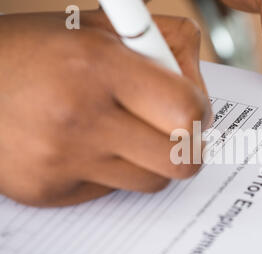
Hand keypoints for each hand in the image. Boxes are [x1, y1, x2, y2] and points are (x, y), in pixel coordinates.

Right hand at [0, 11, 210, 206]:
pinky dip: (113, 171)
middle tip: (177, 133)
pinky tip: (88, 147)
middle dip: (189, 147)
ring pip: (152, 182)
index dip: (201, 113)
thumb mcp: (96, 27)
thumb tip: (199, 82)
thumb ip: (163, 41)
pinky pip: (112, 191)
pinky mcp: (47, 192)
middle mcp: (78, 118)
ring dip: (152, 160)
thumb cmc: (35, 52)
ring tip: (126, 133)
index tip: (195, 111)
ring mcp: (60, 162)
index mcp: (96, 66)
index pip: (185, 111)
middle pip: (180, 161)